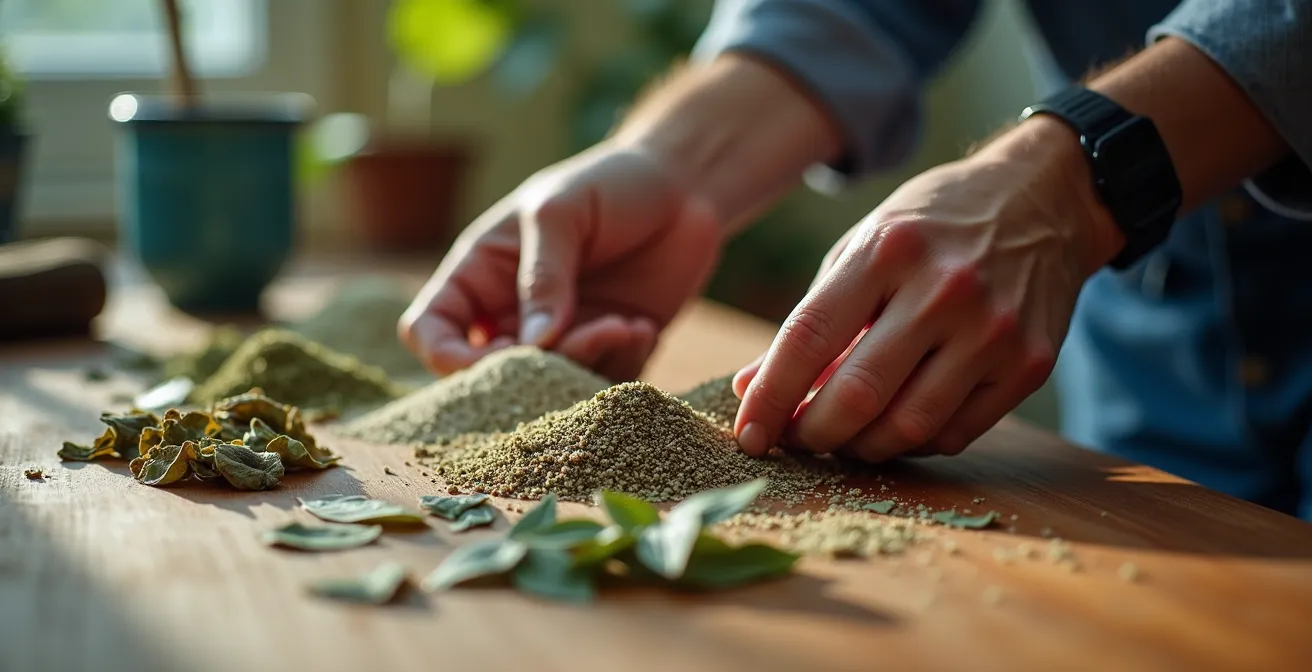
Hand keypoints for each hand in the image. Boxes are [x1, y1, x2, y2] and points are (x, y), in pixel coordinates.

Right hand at [398, 140, 721, 381]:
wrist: (683, 186)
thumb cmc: (610, 183)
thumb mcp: (562, 212)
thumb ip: (543, 276)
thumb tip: (536, 343)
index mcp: (481, 273)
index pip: (431, 329)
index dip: (446, 356)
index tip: (495, 356)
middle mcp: (513, 313)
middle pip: (491, 375)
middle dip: (534, 372)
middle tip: (584, 336)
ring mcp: (562, 335)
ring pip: (551, 388)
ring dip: (587, 367)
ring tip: (625, 324)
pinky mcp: (610, 349)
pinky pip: (602, 383)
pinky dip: (621, 365)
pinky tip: (643, 326)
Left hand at [732, 116, 1123, 460]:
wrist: (1044, 200)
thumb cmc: (932, 227)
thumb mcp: (862, 248)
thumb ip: (810, 319)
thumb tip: (751, 387)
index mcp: (887, 250)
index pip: (808, 338)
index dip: (770, 397)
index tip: (747, 433)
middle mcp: (944, 290)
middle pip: (858, 394)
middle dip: (812, 434)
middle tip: (794, 441)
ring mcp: (993, 331)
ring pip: (908, 426)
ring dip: (861, 448)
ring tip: (841, 440)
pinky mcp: (1030, 364)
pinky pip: (955, 433)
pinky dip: (912, 442)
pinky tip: (894, 427)